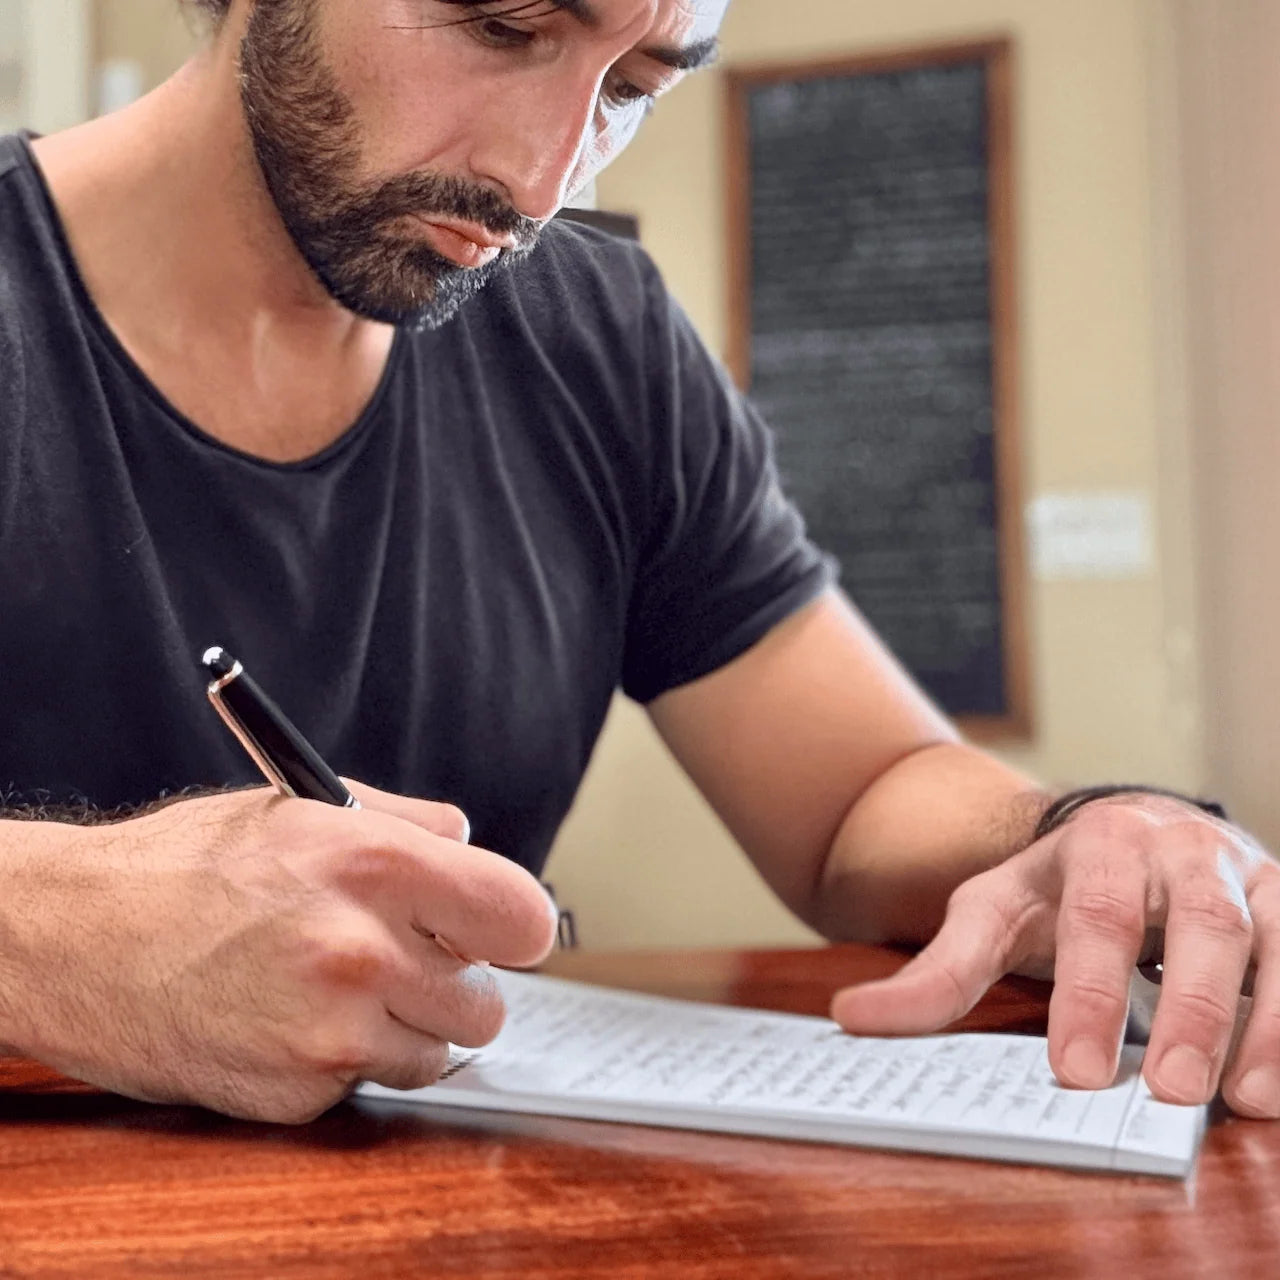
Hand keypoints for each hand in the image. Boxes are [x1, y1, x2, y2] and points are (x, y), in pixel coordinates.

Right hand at [0, 782, 557, 1121]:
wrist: (75, 938)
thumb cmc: (185, 865)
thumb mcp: (301, 807)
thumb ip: (407, 822)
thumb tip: (471, 844)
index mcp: (375, 866)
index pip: (523, 918)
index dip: (517, 928)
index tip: (504, 933)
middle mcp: (361, 952)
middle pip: (488, 1002)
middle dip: (452, 982)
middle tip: (401, 958)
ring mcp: (329, 1033)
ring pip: (437, 1051)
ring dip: (406, 1027)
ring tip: (342, 988)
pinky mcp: (297, 1094)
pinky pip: (369, 1085)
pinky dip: (346, 1062)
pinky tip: (293, 1020)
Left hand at [830, 794, 1279, 1116]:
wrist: (1128, 833)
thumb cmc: (1060, 885)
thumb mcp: (992, 911)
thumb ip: (937, 970)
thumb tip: (851, 1015)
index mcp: (1102, 840)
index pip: (1095, 915)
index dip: (1087, 993)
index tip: (1076, 1071)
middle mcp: (1185, 848)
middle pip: (1202, 922)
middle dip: (1194, 1008)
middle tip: (1171, 1091)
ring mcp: (1249, 875)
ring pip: (1275, 937)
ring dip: (1269, 1020)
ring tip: (1246, 1099)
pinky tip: (1276, 1079)